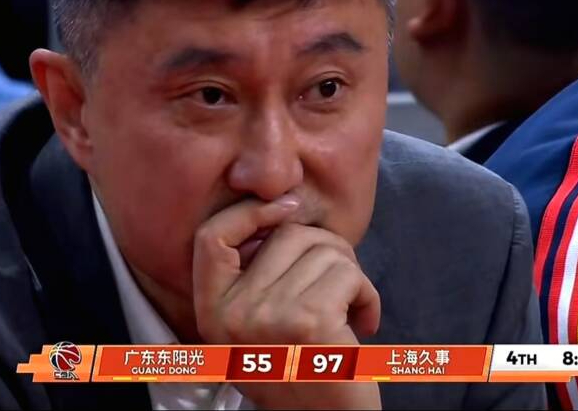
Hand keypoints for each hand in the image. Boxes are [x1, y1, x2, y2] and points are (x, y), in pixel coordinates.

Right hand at [192, 196, 381, 409]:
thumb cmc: (303, 370)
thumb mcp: (258, 327)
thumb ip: (257, 279)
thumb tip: (285, 213)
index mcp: (212, 312)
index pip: (210, 237)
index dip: (249, 212)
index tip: (288, 208)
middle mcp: (232, 314)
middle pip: (287, 235)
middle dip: (328, 250)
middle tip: (340, 286)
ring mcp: (268, 317)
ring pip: (325, 250)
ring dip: (352, 277)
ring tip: (350, 311)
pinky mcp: (310, 322)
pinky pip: (349, 274)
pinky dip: (367, 295)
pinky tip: (364, 324)